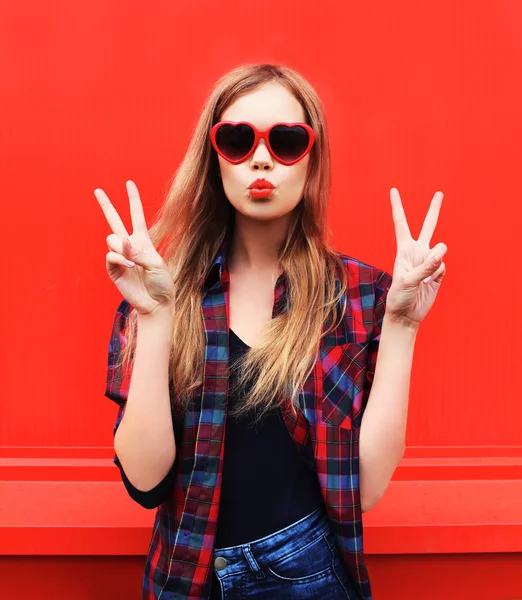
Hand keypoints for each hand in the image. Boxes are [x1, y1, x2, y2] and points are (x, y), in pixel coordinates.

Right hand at [95, 180, 174, 315]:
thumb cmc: (162, 283)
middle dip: (106, 205)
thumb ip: (140, 251)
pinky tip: (128, 266)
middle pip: (114, 221)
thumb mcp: (157, 263)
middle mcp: (129, 246)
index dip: (133, 199)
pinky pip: (110, 256)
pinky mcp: (113, 269)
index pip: (137, 216)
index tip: (129, 183)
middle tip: (97, 190)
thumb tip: (122, 243)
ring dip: (122, 248)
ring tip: (133, 262)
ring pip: (112, 240)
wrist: (156, 303)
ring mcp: (120, 256)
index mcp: (143, 241)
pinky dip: (119, 258)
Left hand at [385, 188, 447, 328]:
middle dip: (434, 210)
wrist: (406, 314)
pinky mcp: (438, 272)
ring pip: (441, 249)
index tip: (393, 190)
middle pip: (428, 226)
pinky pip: (443, 266)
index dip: (397, 207)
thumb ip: (424, 267)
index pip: (401, 224)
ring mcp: (429, 261)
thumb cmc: (399, 297)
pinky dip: (437, 275)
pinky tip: (429, 284)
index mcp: (404, 249)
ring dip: (435, 262)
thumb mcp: (407, 281)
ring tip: (424, 278)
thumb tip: (440, 254)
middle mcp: (417, 252)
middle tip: (439, 193)